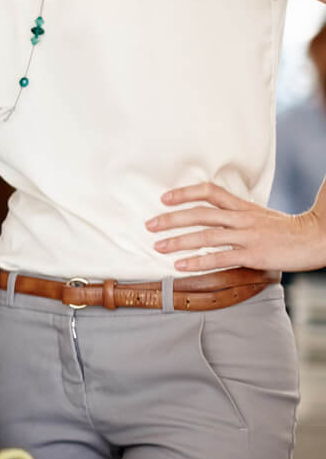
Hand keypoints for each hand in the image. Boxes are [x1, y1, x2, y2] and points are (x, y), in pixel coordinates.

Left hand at [148, 181, 325, 271]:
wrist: (318, 238)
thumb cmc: (287, 231)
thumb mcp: (260, 216)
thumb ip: (237, 215)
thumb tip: (213, 217)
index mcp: (243, 206)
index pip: (210, 192)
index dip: (185, 193)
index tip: (164, 198)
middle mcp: (242, 218)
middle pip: (200, 214)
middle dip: (171, 219)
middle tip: (149, 225)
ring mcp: (247, 236)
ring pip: (206, 236)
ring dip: (178, 241)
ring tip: (157, 247)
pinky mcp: (253, 255)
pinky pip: (220, 258)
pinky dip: (197, 262)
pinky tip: (180, 266)